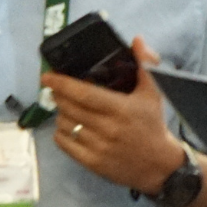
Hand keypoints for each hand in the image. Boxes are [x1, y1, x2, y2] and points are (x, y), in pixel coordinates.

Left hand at [47, 36, 186, 195]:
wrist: (159, 166)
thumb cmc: (152, 125)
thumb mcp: (153, 94)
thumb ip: (145, 65)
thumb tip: (137, 40)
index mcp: (121, 109)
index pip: (84, 94)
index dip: (62, 83)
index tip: (47, 76)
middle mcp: (108, 129)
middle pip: (70, 107)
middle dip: (58, 95)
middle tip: (55, 88)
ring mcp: (98, 147)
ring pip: (65, 124)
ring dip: (60, 113)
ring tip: (65, 107)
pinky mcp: (92, 163)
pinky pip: (65, 144)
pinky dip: (60, 132)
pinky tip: (67, 126)